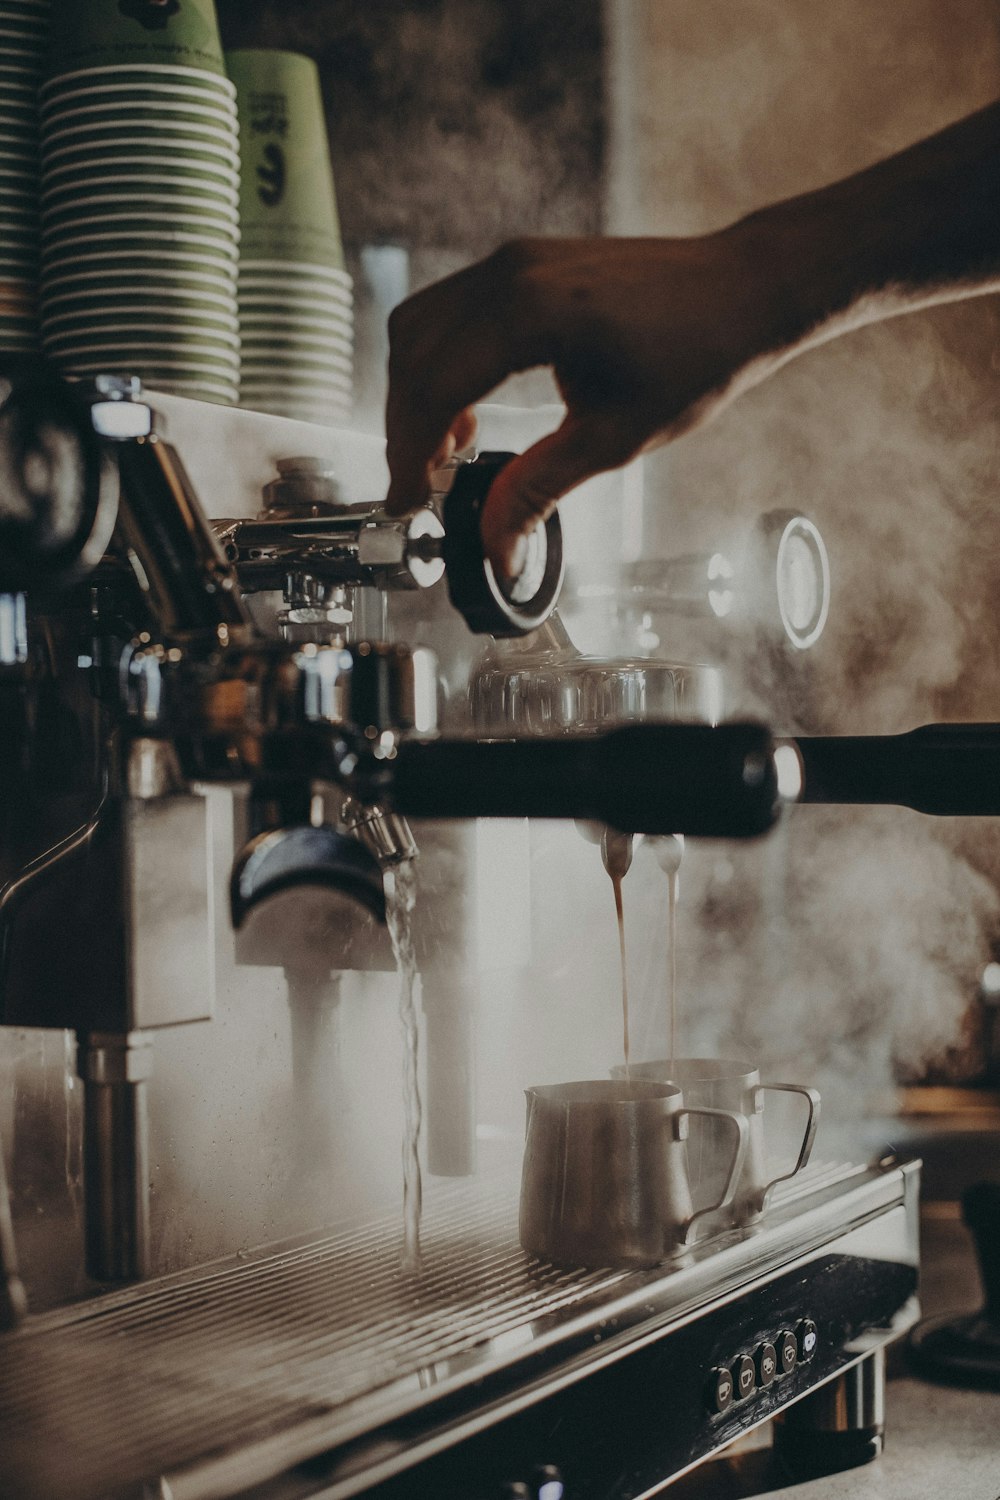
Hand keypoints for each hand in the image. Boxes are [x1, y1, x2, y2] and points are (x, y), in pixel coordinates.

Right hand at [384, 232, 782, 574]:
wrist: (745, 290)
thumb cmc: (697, 355)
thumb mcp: (614, 439)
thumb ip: (538, 490)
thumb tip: (495, 547)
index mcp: (529, 312)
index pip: (431, 388)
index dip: (407, 455)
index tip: (405, 503)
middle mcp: (510, 273)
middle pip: (412, 355)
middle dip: (404, 429)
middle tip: (420, 489)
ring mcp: (514, 259)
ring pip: (420, 327)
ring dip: (417, 394)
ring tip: (445, 455)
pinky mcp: (524, 262)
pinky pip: (451, 311)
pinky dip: (441, 363)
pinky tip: (469, 412)